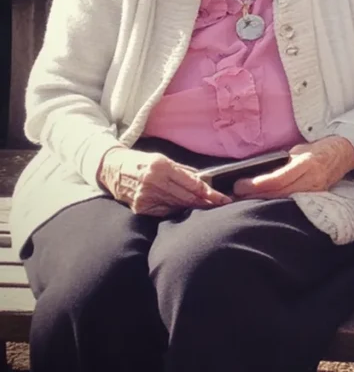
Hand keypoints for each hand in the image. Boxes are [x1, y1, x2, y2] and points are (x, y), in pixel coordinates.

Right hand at [99, 147, 230, 215]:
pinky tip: (185, 210)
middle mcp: (154, 182)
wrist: (112, 169)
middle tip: (221, 206)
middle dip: (206, 203)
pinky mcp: (140, 208)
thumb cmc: (141, 162)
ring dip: (193, 208)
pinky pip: (164, 212)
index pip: (192, 184)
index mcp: (162, 167)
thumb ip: (182, 171)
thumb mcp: (163, 159)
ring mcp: (146, 197)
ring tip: (208, 208)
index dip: (209, 193)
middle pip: (187, 198)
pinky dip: (176, 210)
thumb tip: (202, 180)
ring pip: (177, 206)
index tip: (222, 198)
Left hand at [233, 136, 353, 197]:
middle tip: (236, 194)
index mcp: (306, 163)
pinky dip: (275, 202)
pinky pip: (291, 202)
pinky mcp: (315, 197)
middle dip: (253, 196)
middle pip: (277, 194)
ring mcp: (314, 191)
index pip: (276, 180)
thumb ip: (282, 161)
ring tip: (245, 199)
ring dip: (262, 201)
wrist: (344, 153)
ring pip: (282, 201)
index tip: (239, 185)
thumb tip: (259, 170)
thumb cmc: (319, 149)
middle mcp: (311, 179)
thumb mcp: (299, 149)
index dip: (255, 185)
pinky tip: (263, 201)